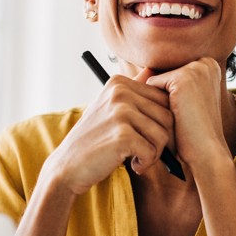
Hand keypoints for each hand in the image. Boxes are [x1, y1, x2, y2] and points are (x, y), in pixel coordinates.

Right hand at [45, 71, 175, 194]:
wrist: (68, 165)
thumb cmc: (93, 139)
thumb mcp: (109, 107)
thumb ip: (132, 90)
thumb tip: (152, 69)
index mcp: (119, 83)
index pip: (164, 99)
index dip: (161, 123)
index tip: (144, 136)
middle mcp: (120, 92)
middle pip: (167, 116)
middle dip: (160, 139)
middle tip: (143, 150)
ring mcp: (121, 112)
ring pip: (163, 135)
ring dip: (154, 153)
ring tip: (137, 157)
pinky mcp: (122, 135)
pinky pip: (152, 151)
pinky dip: (145, 163)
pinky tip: (132, 165)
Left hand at [145, 58, 228, 172]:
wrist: (205, 152)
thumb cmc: (193, 132)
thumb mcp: (182, 102)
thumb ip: (166, 83)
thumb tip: (143, 70)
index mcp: (210, 66)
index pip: (173, 72)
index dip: (169, 94)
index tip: (183, 111)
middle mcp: (206, 63)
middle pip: (164, 73)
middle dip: (163, 95)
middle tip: (181, 115)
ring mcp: (196, 69)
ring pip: (157, 79)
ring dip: (158, 100)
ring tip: (178, 116)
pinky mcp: (183, 79)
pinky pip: (152, 84)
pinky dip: (154, 103)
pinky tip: (173, 116)